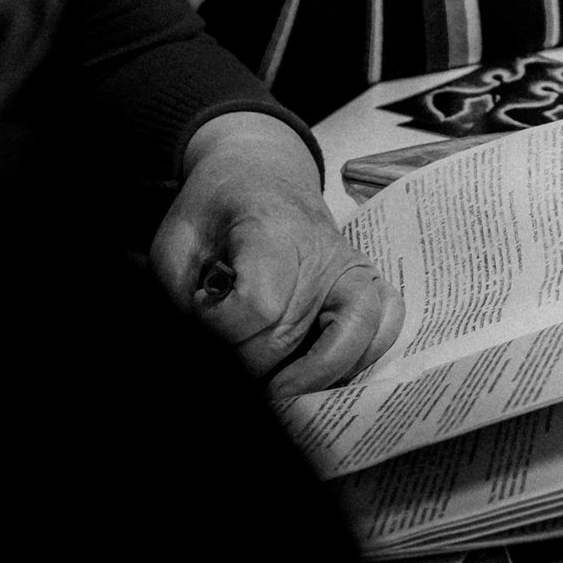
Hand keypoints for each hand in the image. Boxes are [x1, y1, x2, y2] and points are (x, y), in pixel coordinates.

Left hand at [151, 113, 403, 395]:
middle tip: (221, 354)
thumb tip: (206, 347)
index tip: (198, 312)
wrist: (261, 175)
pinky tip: (322, 376)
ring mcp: (352, 268)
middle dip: (248, 363)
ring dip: (307, 377)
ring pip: (351, 339)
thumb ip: (181, 298)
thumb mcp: (177, 242)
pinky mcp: (367, 282)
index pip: (259, 304)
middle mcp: (323, 250)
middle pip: (290, 335)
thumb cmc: (217, 209)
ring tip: (275, 388)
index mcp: (272, 228)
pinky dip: (360, 359)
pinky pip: (386, 327)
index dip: (220, 329)